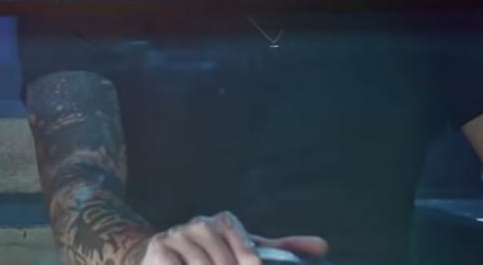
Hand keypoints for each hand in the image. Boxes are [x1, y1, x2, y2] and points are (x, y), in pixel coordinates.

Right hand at [136, 211, 328, 264]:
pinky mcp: (159, 250)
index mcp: (224, 222)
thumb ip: (281, 250)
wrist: (162, 255)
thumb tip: (323, 247)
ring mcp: (178, 236)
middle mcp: (202, 224)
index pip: (247, 248)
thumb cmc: (212, 256)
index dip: (250, 260)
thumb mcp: (244, 251)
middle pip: (224, 263)